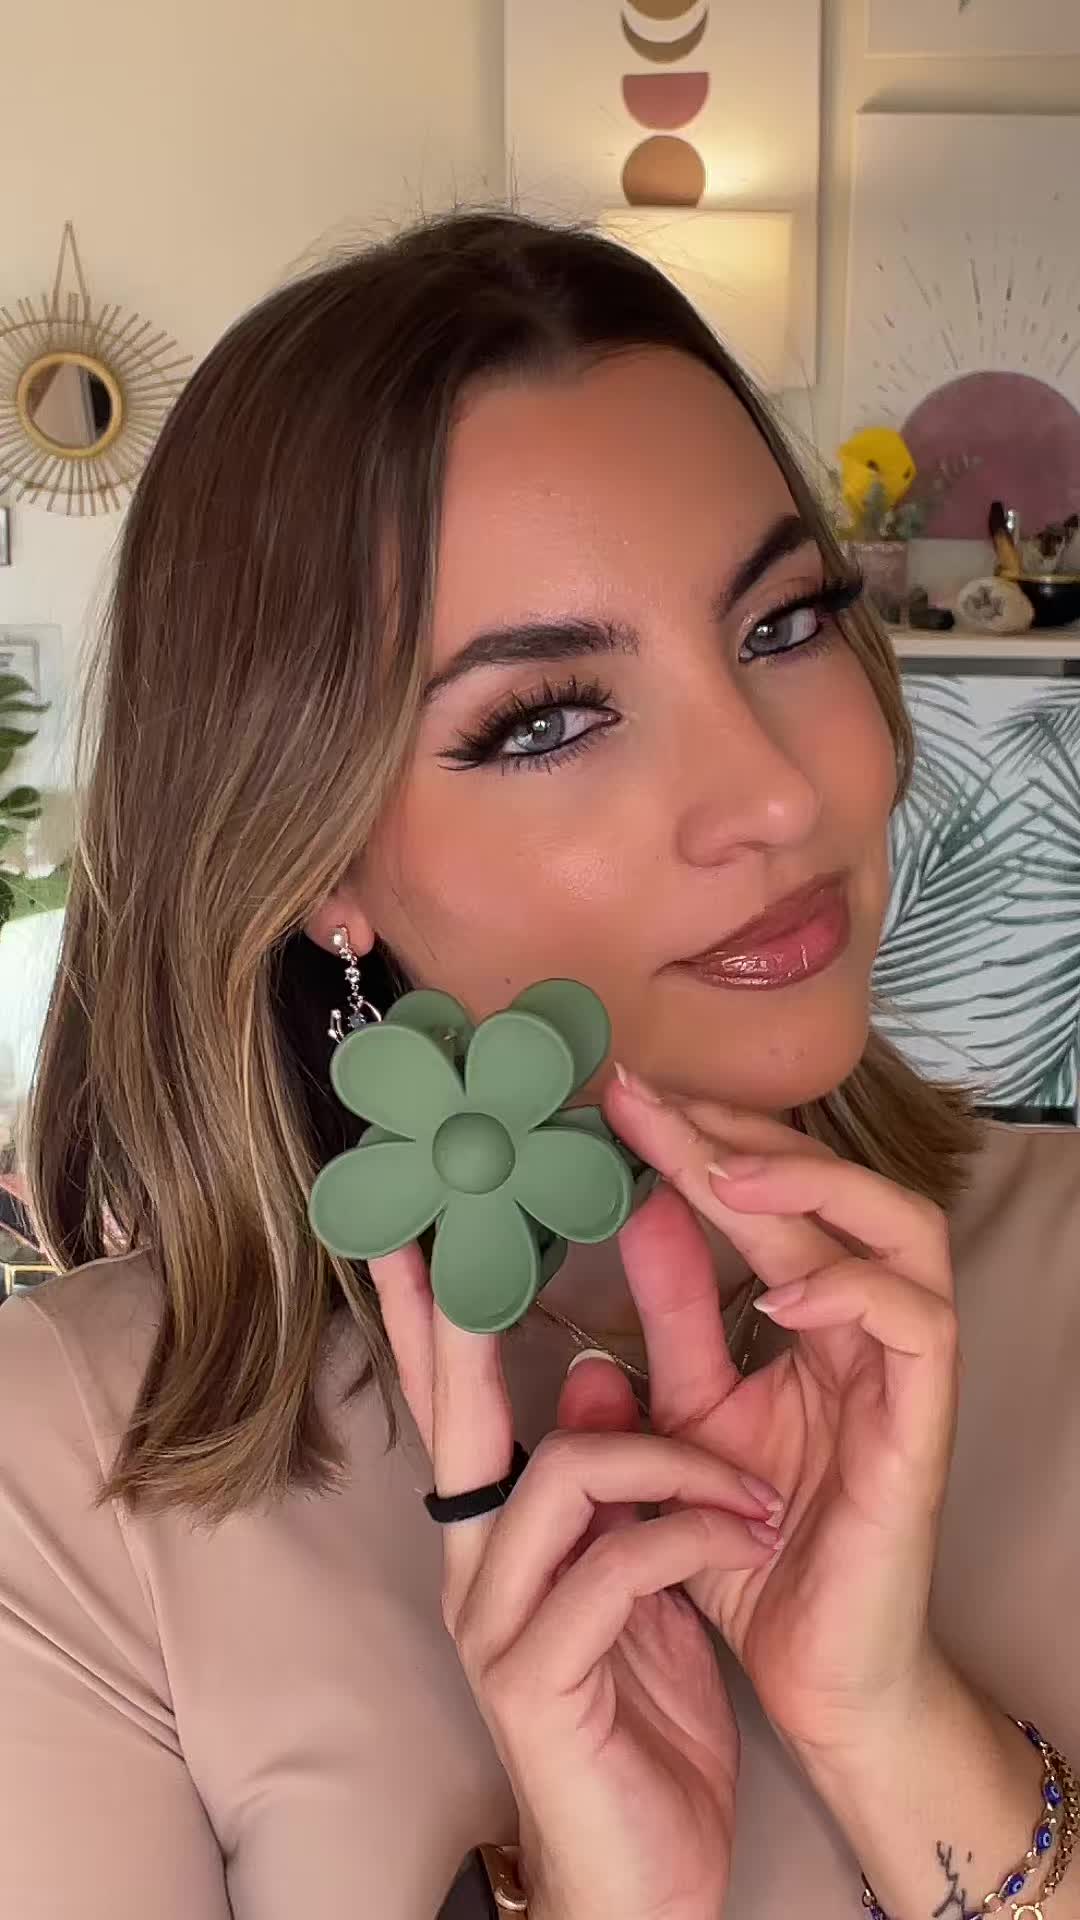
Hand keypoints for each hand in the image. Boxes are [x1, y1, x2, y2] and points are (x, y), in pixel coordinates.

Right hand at [369, 1239, 780, 1919]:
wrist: (647, 1884)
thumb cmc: (643, 1728)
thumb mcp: (637, 1585)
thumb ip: (614, 1486)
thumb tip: (602, 1369)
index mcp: (499, 1548)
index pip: (459, 1413)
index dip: (435, 1324)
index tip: (417, 1237)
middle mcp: (477, 1575)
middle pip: (461, 1420)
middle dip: (461, 1324)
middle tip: (452, 1235)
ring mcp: (496, 1628)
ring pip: (564, 1474)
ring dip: (671, 1459)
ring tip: (755, 1490)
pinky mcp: (538, 1679)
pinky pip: (615, 1561)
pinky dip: (687, 1532)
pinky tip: (745, 1539)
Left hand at [604, 1071, 960, 1767]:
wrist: (812, 1678)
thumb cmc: (752, 1548)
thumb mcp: (690, 1411)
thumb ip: (675, 1317)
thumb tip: (634, 1211)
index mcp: (817, 1316)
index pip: (771, 1197)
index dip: (698, 1139)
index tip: (614, 1098)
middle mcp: (868, 1327)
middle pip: (832, 1187)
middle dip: (739, 1137)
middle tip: (646, 1102)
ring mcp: (904, 1372)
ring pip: (902, 1229)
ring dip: (811, 1188)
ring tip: (718, 1173)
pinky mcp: (922, 1427)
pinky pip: (917, 1327)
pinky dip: (853, 1293)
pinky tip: (780, 1294)